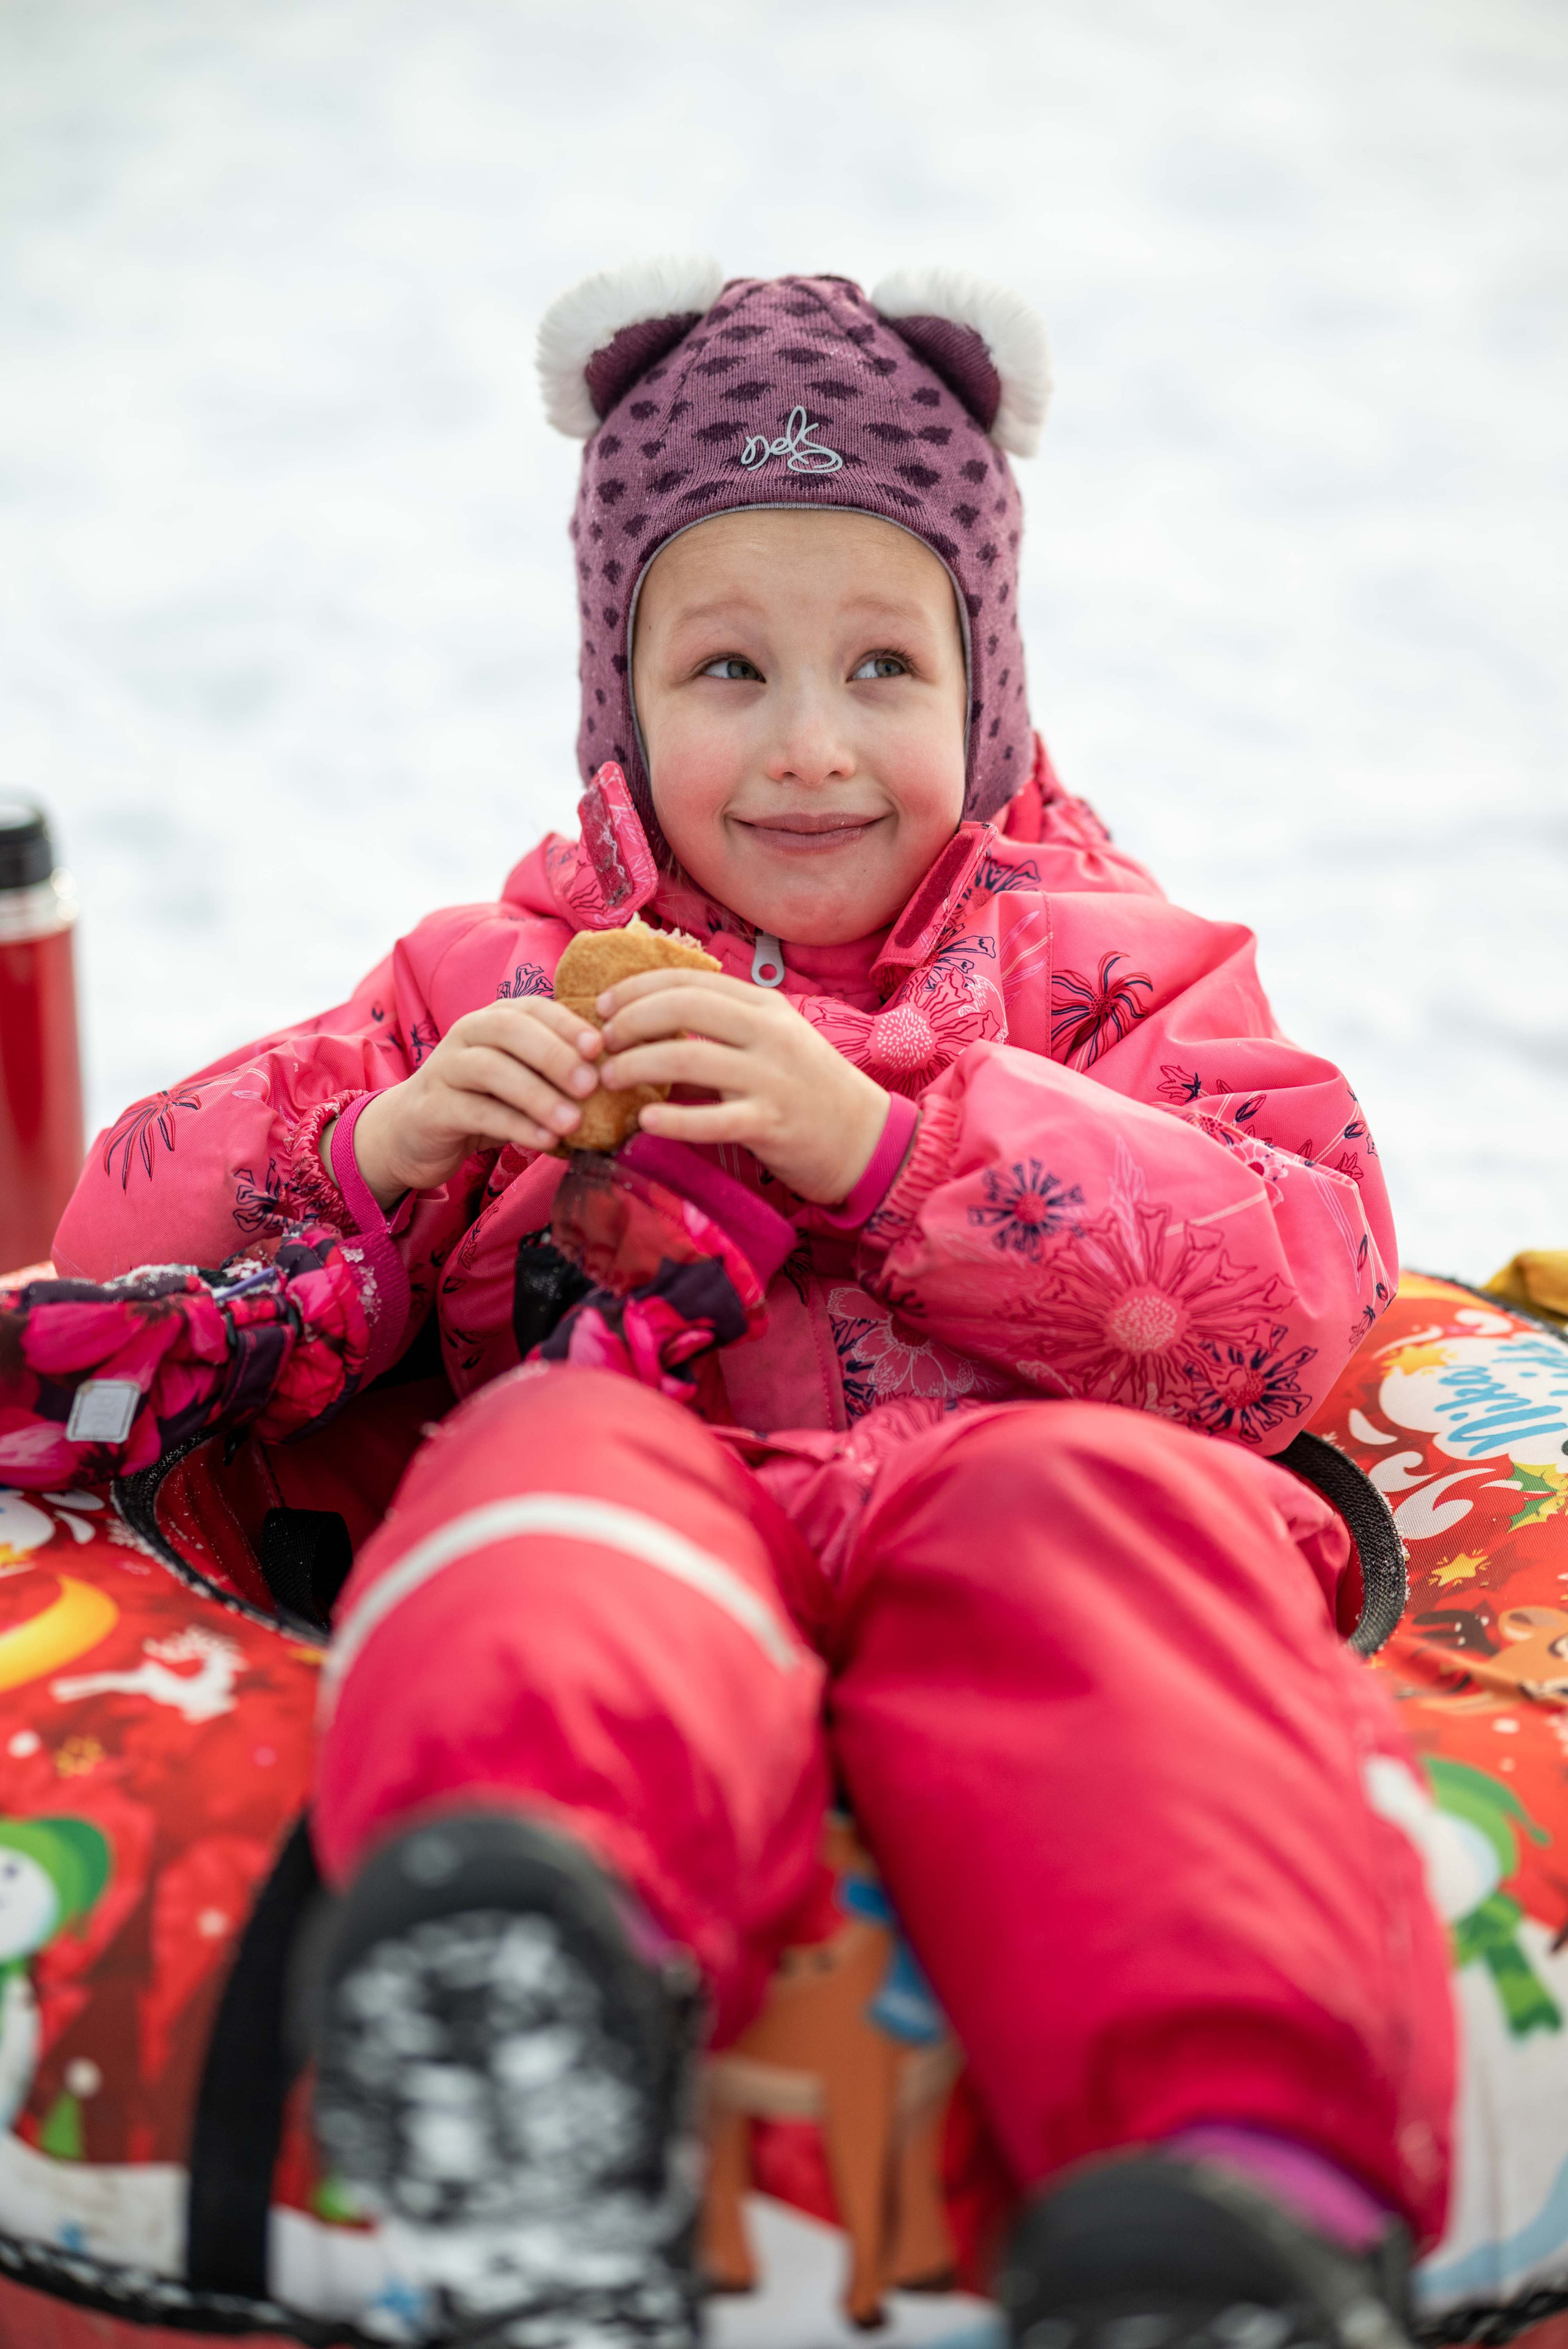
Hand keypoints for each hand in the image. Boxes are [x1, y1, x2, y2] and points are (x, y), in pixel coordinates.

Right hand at [347, 1002, 604, 1208]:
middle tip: (592, 1085)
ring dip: (537, 1094)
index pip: (533, 1007)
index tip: (601, 1047)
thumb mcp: (522, 1080)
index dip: (567, 1024)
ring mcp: (445, 1068)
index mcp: (494, 1019)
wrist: (413, 1133)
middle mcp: (467, 1034)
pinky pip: (476, 1111)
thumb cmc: (483, 1102)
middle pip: (510, 1030)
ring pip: (491, 1068)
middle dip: (555, 1055)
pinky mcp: (432, 1107)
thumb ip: (556, 1073)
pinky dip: (514, 1125)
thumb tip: (617, 1080)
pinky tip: (545, 1140)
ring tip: (573, 1121)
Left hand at [597, 969, 889, 1204]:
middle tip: (602, 1042)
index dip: (637, 989)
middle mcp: (770, 1033)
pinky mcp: (772, 1123)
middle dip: (631, 1020)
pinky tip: (645, 1122)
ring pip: (690, 1058)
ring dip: (638, 1065)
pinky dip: (674, 1119)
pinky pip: (713, 1118)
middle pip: (684, 1008)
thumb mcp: (771, 1040)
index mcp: (765, 1006)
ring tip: (609, 1078)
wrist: (864, 1137)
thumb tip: (650, 1016)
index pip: (689, 981)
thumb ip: (723, 1025)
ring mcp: (772, 1077)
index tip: (603, 1006)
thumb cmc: (807, 1088)